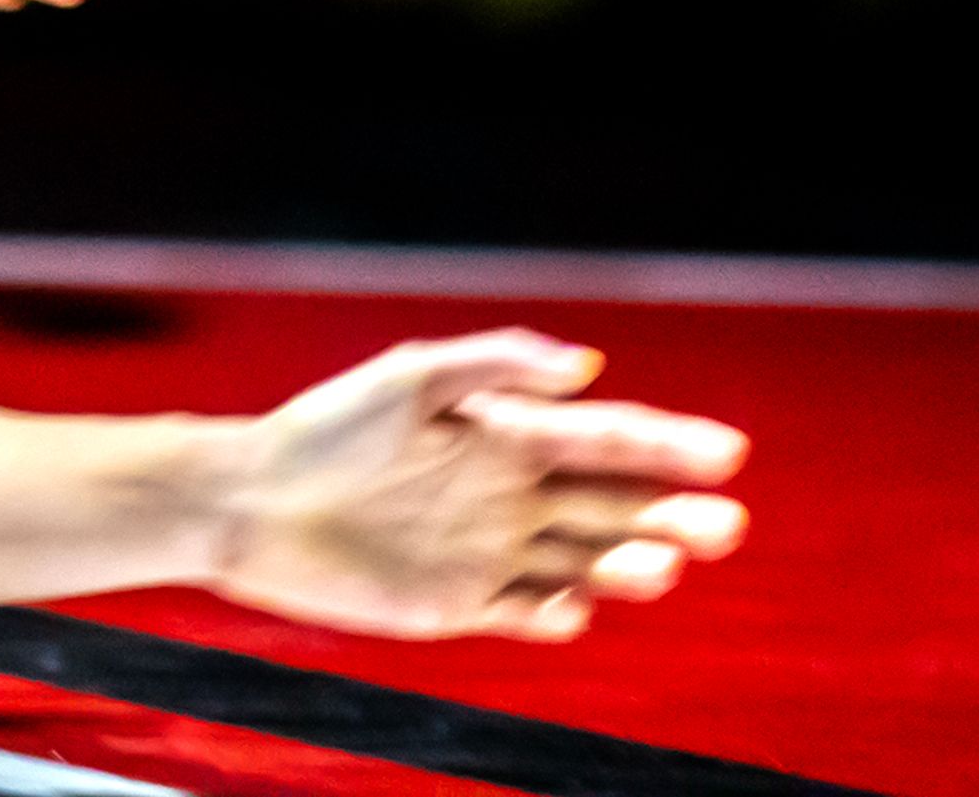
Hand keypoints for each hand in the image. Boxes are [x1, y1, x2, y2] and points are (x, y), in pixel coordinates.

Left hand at [212, 330, 750, 640]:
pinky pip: (529, 614)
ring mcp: (492, 552)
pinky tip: (572, 605)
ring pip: (586, 564)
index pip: (607, 439)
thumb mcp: (408, 377)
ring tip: (661, 564)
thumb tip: (587, 366)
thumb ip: (495, 364)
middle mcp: (512, 495)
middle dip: (672, 513)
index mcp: (508, 434)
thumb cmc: (327, 426)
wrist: (252, 498)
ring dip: (629, 566)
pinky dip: (557, 613)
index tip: (726, 451)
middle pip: (615, 507)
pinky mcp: (461, 604)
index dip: (668, 443)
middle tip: (724, 523)